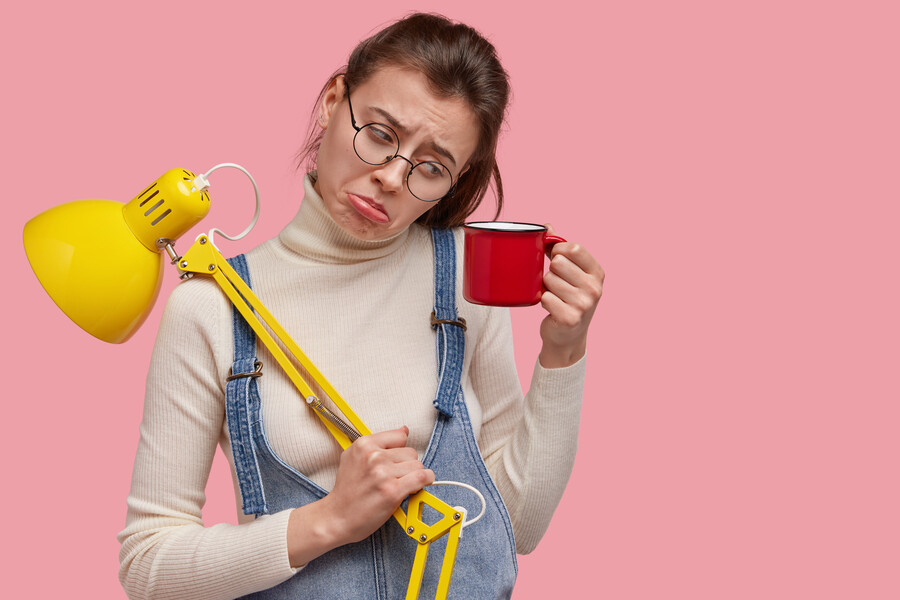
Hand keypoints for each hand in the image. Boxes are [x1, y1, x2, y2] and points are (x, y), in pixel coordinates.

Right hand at [288, 426, 433, 565]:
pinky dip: (426, 481)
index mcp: (364, 445)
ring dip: (414, 476)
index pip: (400, 436)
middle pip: (411, 452)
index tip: (396, 460)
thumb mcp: (353, 457)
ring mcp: (383, 473)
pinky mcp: (392, 491)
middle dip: (407, 465)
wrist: (337, 517)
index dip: (400, 450)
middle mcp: (373, 456)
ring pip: (417, 465)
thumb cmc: (347, 491)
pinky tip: (419, 485)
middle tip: (395, 477)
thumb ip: (378, 442)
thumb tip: (404, 430)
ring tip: (400, 484)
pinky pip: (421, 477)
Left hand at [539, 225, 604, 367]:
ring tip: (555, 297)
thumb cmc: (567, 299)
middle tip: (556, 285)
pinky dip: (542, 302)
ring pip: (548, 279)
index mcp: (597, 272)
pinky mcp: (570, 318)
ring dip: (545, 288)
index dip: (557, 250)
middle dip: (550, 272)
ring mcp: (584, 304)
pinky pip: (544, 297)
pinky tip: (552, 308)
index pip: (573, 247)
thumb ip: (559, 248)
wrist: (567, 336)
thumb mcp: (570, 273)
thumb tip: (547, 226)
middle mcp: (595, 288)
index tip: (556, 259)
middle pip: (558, 262)